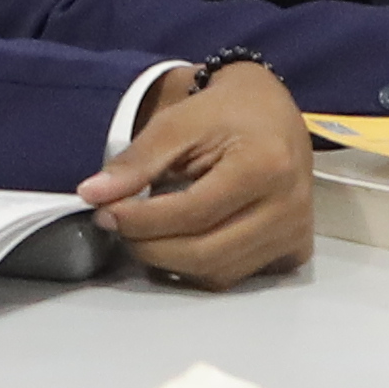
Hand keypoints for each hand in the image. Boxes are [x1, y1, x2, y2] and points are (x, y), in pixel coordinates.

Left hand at [84, 60, 313, 288]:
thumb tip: (93, 194)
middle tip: (118, 226)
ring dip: (171, 261)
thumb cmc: (226, 112)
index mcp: (265, 167)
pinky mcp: (294, 250)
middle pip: (205, 253)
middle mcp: (289, 207)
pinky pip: (235, 275)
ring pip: (217, 273)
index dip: (141, 220)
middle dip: (150, 247)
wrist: (272, 111)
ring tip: (146, 232)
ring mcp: (295, 233)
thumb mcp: (177, 123)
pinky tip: (180, 242)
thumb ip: (137, 161)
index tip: (105, 211)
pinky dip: (199, 267)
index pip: (192, 214)